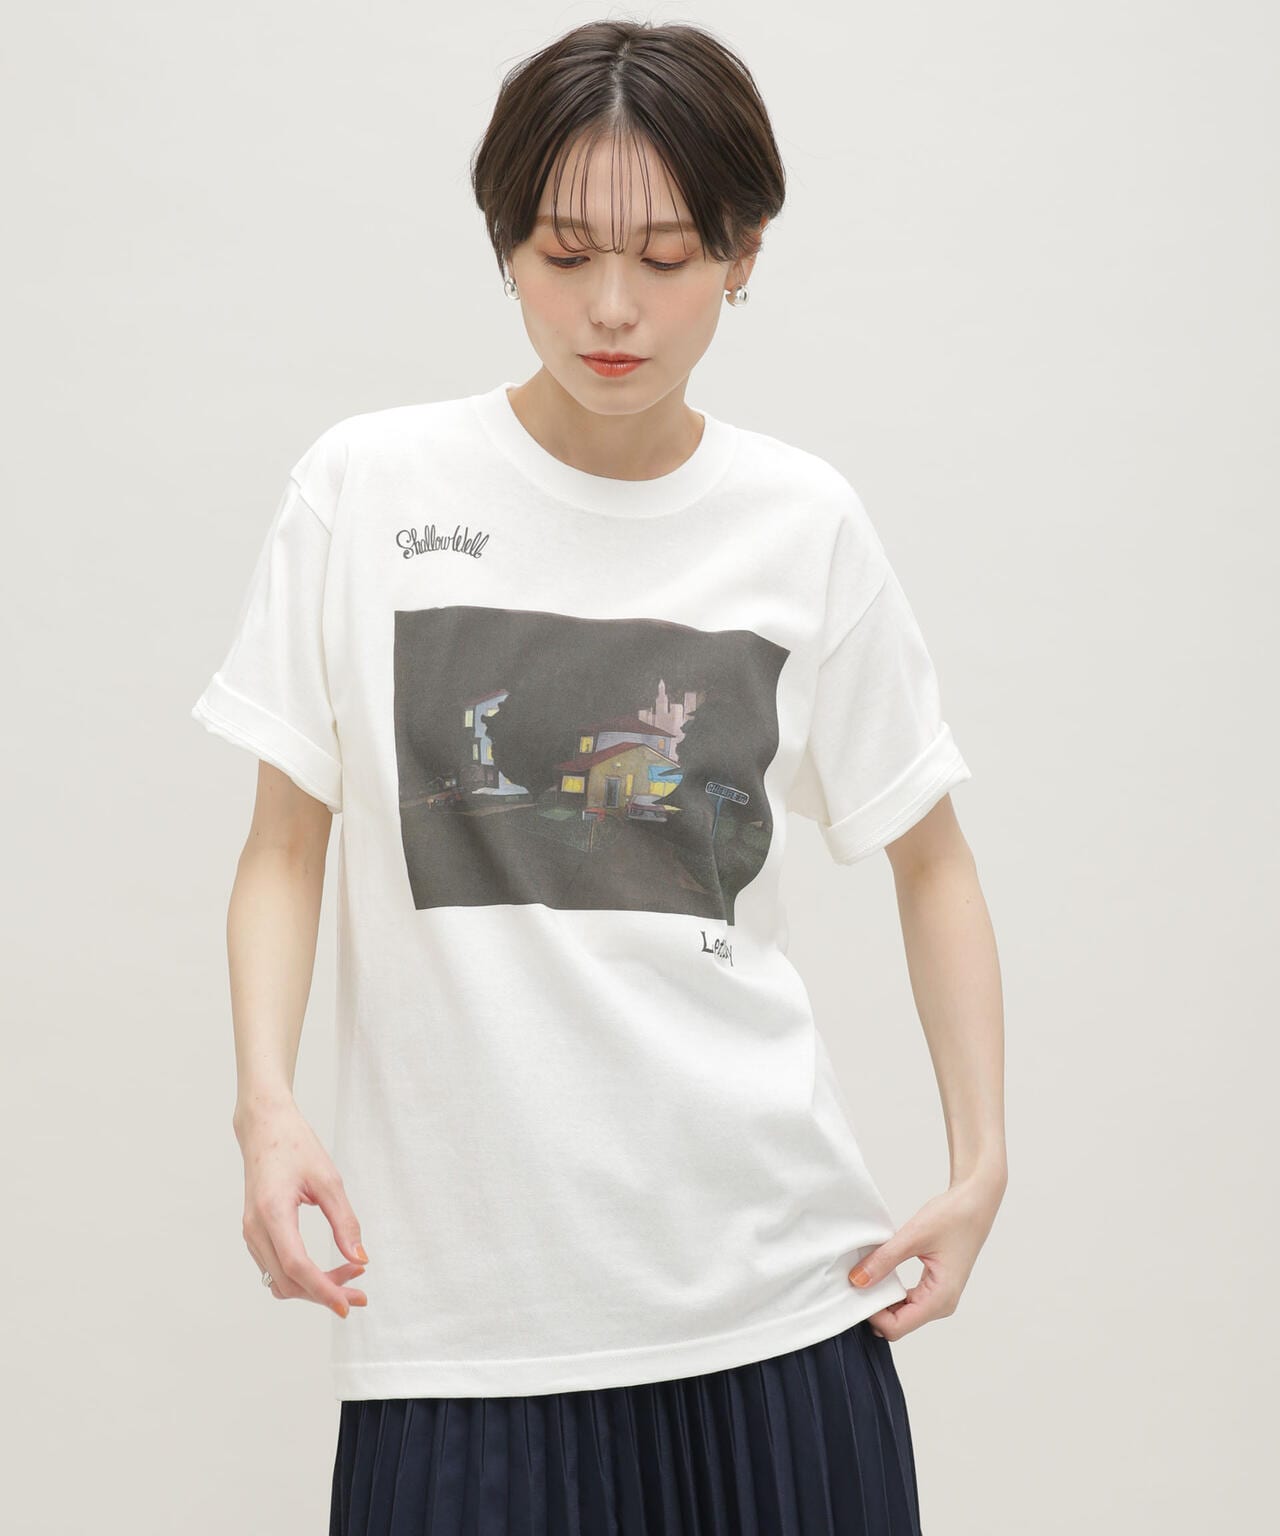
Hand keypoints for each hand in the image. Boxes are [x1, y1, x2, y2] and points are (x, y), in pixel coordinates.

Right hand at [234, 1096, 369, 1317]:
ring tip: (349, 1275)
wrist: (264, 1128)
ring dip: (313, 1287)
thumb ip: (345, 1221)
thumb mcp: (329, 1180)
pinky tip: (327, 1268)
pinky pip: (275, 1269)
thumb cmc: (296, 1147)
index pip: (296, 1266)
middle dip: (325, 1292)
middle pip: (288, 1281)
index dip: (323, 1290)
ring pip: (280, 1281)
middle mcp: (255, 1229)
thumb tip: (360, 1258)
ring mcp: (250, 1233)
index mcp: (272, 1212)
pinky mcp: (254, 1234)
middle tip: (361, 1291)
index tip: (349, 1304)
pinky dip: (301, 1276)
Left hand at [847, 1169, 1005, 1340]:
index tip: (856, 1288)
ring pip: (901, 1314)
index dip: (872, 1313)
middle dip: (874, 1308)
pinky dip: (891, 1292)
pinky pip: (907, 1301)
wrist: (975, 1203)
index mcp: (940, 1299)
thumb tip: (857, 1281)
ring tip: (866, 1274)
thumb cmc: (953, 1217)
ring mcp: (939, 1298)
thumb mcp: (913, 1236)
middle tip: (856, 1280)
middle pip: (897, 1324)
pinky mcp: (935, 1288)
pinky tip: (880, 1272)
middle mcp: (942, 1305)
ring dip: (881, 1299)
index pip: (896, 1327)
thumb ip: (884, 1260)